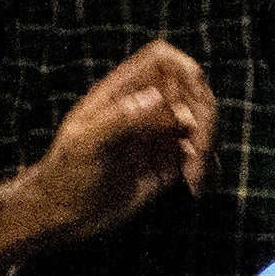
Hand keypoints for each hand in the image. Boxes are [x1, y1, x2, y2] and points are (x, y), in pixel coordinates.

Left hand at [21, 41, 217, 246]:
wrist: (65, 215)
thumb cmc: (66, 174)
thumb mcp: (86, 144)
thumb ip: (120, 119)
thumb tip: (158, 97)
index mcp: (122, 94)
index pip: (160, 61)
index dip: (183, 68)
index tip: (195, 93)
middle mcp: (146, 109)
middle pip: (193, 93)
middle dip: (204, 119)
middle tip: (198, 151)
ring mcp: (159, 136)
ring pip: (202, 126)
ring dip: (208, 149)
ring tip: (195, 178)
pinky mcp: (169, 164)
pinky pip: (201, 157)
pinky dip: (209, 169)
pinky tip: (198, 188)